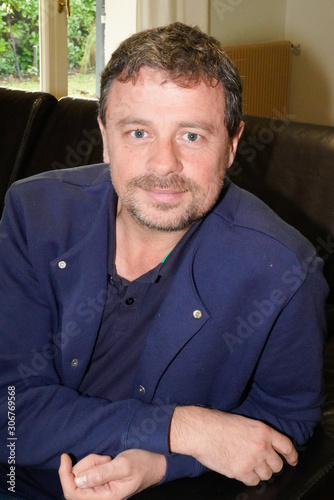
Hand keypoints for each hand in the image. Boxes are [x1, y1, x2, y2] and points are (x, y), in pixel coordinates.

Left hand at [59, 449, 166, 499]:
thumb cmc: (142, 464)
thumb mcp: (123, 465)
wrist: (155, 463)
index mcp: (105, 498)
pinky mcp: (101, 482)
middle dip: (85, 465)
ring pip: (82, 475)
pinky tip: (106, 460)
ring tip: (108, 459)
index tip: (65, 457)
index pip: (74, 493)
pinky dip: (94, 463)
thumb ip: (101, 473)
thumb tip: (78, 480)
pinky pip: (88, 472)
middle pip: (76, 483)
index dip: (65, 476)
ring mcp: (100, 490)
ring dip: (92, 462)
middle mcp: (100, 497)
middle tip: (104, 458)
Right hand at [170, 407, 297, 485]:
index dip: (292, 456)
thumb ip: (257, 435)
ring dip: (259, 472)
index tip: (292, 460)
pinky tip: (240, 469)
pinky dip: (248, 478)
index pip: (286, 446)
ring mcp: (252, 460)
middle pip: (277, 465)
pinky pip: (253, 481)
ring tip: (247, 465)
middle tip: (261, 462)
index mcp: (263, 430)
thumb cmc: (216, 423)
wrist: (201, 430)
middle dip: (271, 465)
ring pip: (266, 475)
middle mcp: (261, 446)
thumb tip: (264, 447)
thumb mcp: (243, 422)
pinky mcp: (241, 472)